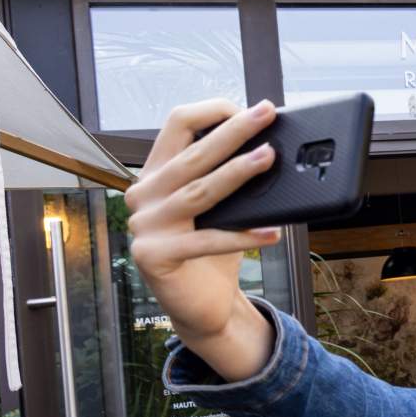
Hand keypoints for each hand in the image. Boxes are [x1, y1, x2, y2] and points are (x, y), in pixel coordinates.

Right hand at [125, 100, 280, 379]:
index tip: (248, 109)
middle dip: (234, 131)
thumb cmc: (211, 253)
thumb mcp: (219, 208)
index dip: (213, 112)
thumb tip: (270, 147)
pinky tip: (271, 232)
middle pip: (193, 155)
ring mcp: (145, 226)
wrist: (200, 306)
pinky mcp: (155, 257)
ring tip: (269, 158)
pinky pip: (206, 242)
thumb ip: (227, 178)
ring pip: (200, 192)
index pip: (177, 125)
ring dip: (238, 172)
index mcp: (156, 174)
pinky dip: (241, 236)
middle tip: (266, 114)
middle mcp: (144, 195)